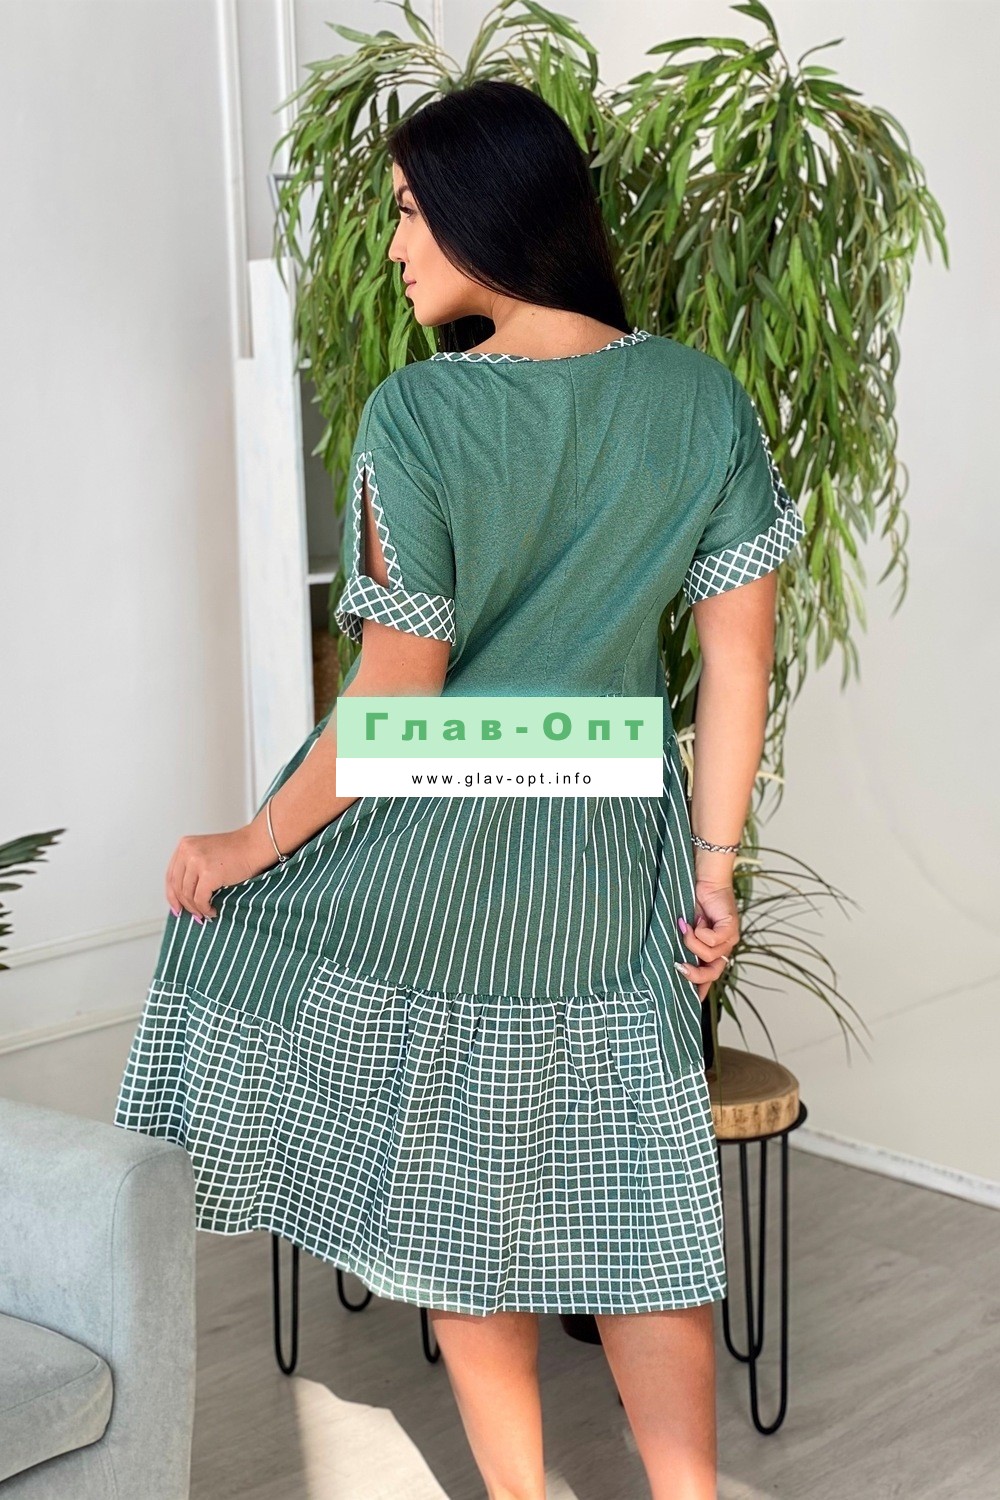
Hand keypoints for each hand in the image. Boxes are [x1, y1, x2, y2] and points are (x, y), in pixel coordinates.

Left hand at [165, 821, 274, 921]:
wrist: (255, 845)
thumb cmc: (237, 850)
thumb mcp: (207, 852)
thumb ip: (193, 867)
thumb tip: (184, 895)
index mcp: (185, 845)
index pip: (170, 875)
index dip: (172, 894)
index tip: (176, 906)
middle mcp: (188, 852)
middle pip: (177, 886)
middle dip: (184, 904)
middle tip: (193, 914)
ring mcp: (197, 862)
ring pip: (187, 895)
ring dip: (196, 908)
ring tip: (205, 912)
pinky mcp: (208, 874)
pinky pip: (200, 899)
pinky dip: (205, 908)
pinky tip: (212, 910)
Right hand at [675, 880, 739, 1001]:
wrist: (704, 878)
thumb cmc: (692, 901)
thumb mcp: (683, 929)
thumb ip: (682, 945)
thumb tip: (672, 963)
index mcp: (713, 950)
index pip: (709, 976)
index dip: (700, 990)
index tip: (689, 1003)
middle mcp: (724, 948)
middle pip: (713, 973)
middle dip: (694, 975)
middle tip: (679, 967)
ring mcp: (729, 938)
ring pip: (710, 956)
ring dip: (692, 943)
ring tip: (685, 927)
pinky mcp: (730, 927)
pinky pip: (713, 940)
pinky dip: (700, 933)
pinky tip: (696, 921)